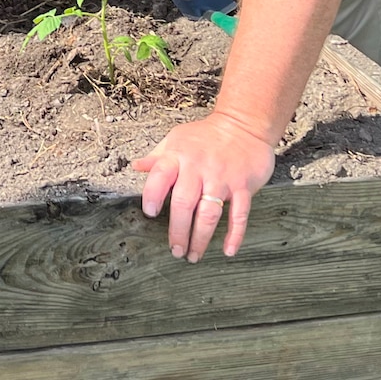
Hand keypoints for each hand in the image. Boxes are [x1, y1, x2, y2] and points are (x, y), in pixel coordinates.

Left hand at [134, 112, 275, 261]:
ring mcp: (222, 178)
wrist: (243, 124)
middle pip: (184, 203)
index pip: (160, 176)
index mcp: (179, 156)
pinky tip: (228, 250)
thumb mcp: (177, 139)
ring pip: (209, 213)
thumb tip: (136, 166)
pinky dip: (235, 234)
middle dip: (178, 231)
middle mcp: (199, 168)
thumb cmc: (207, 135)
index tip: (149, 213)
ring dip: (200, 238)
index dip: (152, 195)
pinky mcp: (243, 186)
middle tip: (175, 250)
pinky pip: (239, 214)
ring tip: (193, 255)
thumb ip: (158, 157)